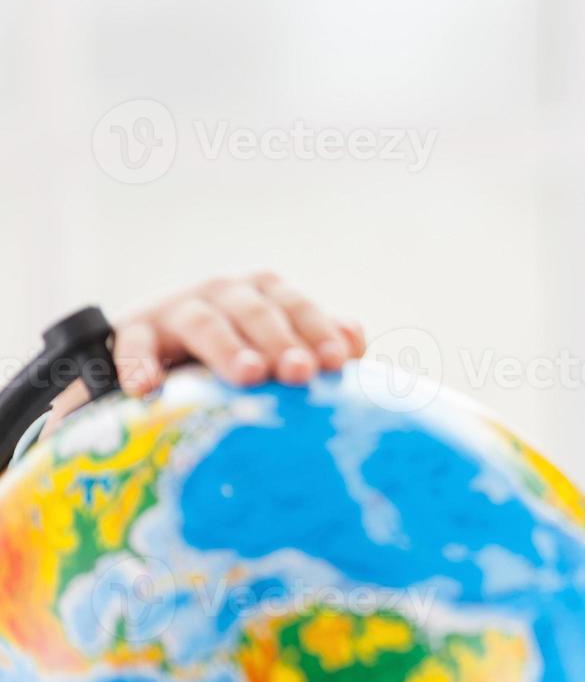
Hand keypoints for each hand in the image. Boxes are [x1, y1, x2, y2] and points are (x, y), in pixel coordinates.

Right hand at [41, 271, 365, 439]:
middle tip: (299, 373)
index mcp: (265, 294)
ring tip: (248, 374)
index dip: (318, 330)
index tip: (335, 363)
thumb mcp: (279, 348)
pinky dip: (138, 363)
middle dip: (280, 340)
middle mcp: (224, 293)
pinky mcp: (134, 332)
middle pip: (256, 311)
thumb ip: (319, 345)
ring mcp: (177, 309)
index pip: (297, 306)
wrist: (160, 357)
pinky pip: (133, 345)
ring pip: (203, 322)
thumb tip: (353, 337)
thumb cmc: (240, 356)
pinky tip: (147, 388)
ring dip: (227, 346)